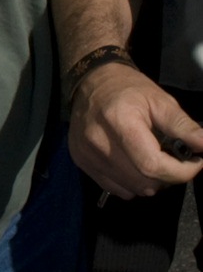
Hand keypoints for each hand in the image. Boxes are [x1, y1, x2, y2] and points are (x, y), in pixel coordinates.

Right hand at [69, 62, 202, 197]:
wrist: (90, 82)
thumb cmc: (128, 89)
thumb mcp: (160, 100)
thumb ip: (184, 126)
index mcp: (120, 122)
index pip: (152, 165)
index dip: (180, 172)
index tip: (195, 163)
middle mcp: (98, 142)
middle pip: (143, 181)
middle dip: (168, 176)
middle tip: (175, 160)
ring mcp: (87, 155)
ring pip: (132, 189)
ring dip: (151, 181)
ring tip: (154, 160)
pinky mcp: (81, 162)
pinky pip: (117, 188)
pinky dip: (133, 183)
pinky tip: (135, 164)